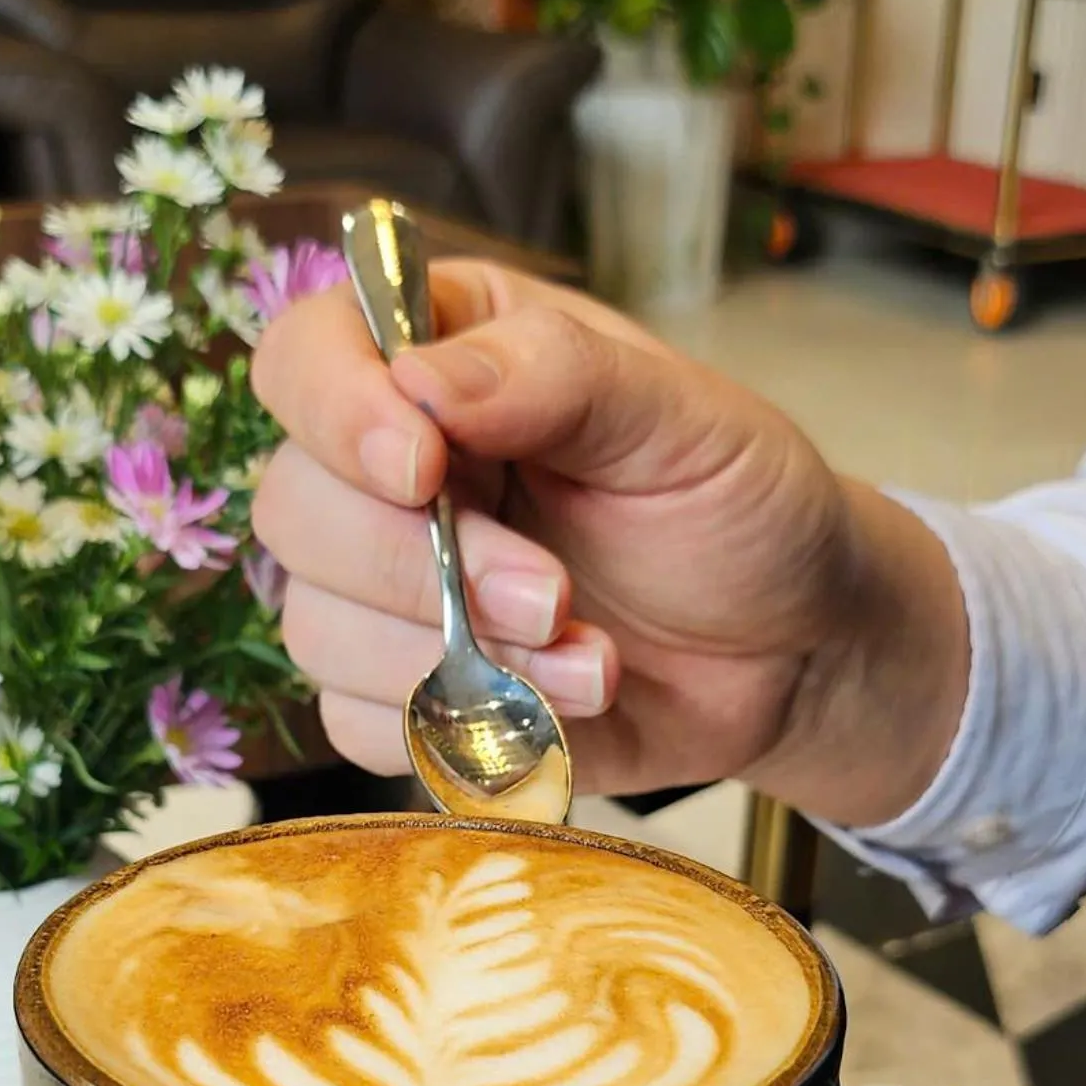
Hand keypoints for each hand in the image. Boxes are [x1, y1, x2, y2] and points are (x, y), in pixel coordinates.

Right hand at [250, 265, 967, 822]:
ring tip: (590, 658)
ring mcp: (388, 591)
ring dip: (452, 658)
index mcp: (443, 361)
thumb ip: (554, 377)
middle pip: (293, 509)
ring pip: (317, 627)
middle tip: (555, 593)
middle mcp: (391, 472)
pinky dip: (454, 728)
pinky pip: (354, 725)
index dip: (334, 412)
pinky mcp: (408, 696)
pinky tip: (556, 710)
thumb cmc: (738, 508)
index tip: (420, 468)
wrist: (792, 652)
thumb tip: (418, 381)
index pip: (304, 357)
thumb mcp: (680, 417)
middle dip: (421, 569)